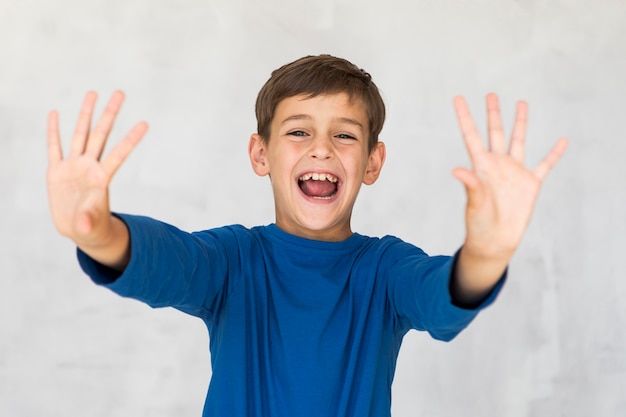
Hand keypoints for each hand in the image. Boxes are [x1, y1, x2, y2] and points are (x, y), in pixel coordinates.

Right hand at [47, 91, 146, 261]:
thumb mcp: (91, 227)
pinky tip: (54, 113)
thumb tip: (82, 225)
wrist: (79, 229)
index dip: (131, 139)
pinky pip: (54, 147)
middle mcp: (90, 167)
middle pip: (101, 134)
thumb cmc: (92, 227)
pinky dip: (53, 131)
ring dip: (86, 114)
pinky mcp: (57, 172)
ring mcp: (74, 167)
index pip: (119, 154)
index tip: (145, 123)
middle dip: (110, 114)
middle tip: (121, 92)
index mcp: (102, 178)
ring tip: (93, 92)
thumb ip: (89, 222)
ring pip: (80, 134)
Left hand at [453, 93, 567, 259]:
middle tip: (491, 94)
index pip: (471, 136)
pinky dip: (554, 153)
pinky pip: (545, 164)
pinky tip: (562, 141)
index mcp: (480, 166)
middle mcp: (497, 165)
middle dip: (493, 114)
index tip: (457, 98)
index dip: (465, 117)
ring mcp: (514, 172)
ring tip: (521, 103)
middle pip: (495, 133)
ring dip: (520, 123)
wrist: (495, 241)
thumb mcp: (474, 203)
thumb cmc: (479, 223)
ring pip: (518, 141)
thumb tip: (456, 170)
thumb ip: (470, 184)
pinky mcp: (530, 184)